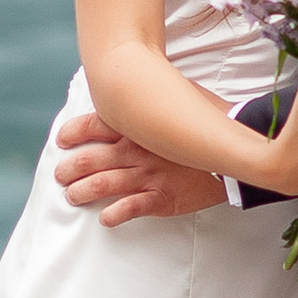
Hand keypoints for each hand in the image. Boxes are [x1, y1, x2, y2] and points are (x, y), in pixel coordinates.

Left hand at [53, 110, 223, 226]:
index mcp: (138, 127)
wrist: (236, 150)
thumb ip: (155, 96)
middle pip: (91, 160)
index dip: (73, 133)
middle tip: (61, 175)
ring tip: (72, 196)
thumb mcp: (179, 98)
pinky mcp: (164, 197)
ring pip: (104, 185)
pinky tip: (105, 218)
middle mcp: (138, 151)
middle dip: (70, 168)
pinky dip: (115, 214)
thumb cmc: (209, 122)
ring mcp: (149, 175)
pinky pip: (132, 207)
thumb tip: (139, 80)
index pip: (95, 126)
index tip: (63, 140)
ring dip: (83, 192)